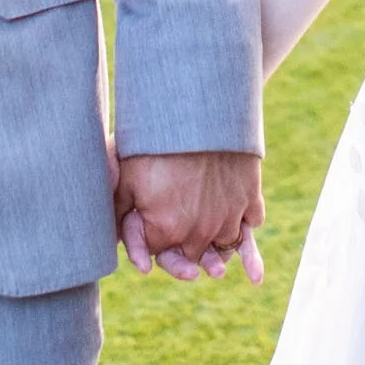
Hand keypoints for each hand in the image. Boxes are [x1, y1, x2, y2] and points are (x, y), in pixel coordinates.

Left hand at [113, 149, 263, 285]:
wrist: (200, 109)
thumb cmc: (156, 140)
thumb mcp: (127, 174)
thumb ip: (119, 211)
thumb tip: (111, 236)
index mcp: (167, 231)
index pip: (159, 253)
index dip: (152, 240)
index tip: (152, 227)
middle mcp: (200, 232)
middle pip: (193, 254)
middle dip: (185, 250)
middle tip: (183, 240)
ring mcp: (229, 216)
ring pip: (226, 245)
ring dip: (220, 249)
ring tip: (216, 253)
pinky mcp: (250, 196)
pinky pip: (252, 223)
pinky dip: (248, 227)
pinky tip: (245, 236)